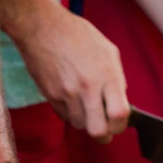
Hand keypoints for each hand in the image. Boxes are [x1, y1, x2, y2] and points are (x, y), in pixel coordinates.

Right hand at [15, 6, 130, 142]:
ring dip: (85, 121)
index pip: (119, 115)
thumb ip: (116, 78)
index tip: (119, 123)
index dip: (121, 125)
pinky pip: (65, 116)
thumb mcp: (107, 50)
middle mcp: (87, 87)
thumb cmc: (76, 35)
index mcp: (106, 74)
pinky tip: (71, 96)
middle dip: (104, 135)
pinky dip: (70, 112)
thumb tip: (120, 101)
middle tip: (104, 128)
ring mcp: (67, 94)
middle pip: (98, 131)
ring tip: (85, 105)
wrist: (41, 28)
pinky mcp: (51, 97)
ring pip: (80, 126)